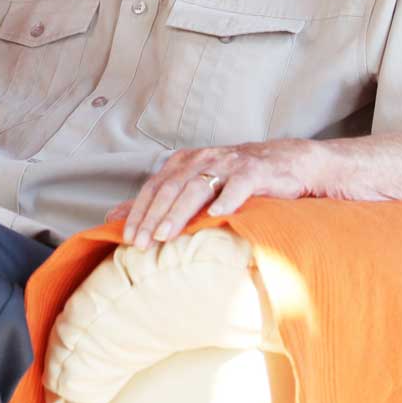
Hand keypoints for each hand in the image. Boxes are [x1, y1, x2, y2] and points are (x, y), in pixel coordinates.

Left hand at [108, 139, 316, 249]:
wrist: (287, 161)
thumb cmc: (234, 178)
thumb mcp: (194, 184)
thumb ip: (158, 201)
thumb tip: (115, 216)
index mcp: (185, 162)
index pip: (155, 186)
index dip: (139, 211)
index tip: (127, 237)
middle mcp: (203, 159)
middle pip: (171, 188)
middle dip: (152, 216)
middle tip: (140, 243)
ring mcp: (229, 164)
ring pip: (197, 187)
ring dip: (179, 212)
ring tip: (165, 235)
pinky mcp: (255, 172)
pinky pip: (239, 185)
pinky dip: (227, 200)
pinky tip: (217, 216)